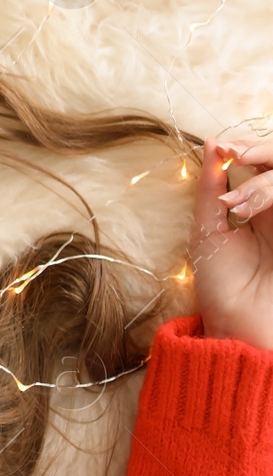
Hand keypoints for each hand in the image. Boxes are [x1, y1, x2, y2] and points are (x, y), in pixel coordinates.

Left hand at [191, 137, 272, 350]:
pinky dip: (272, 196)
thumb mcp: (208, 231)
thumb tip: (212, 145)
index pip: (265, 163)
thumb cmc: (222, 286)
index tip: (224, 148)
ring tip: (236, 202)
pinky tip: (249, 210)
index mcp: (261, 208)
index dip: (248, 149)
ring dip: (266, 183)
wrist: (241, 329)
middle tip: (237, 155)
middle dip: (263, 152)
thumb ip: (211, 189)